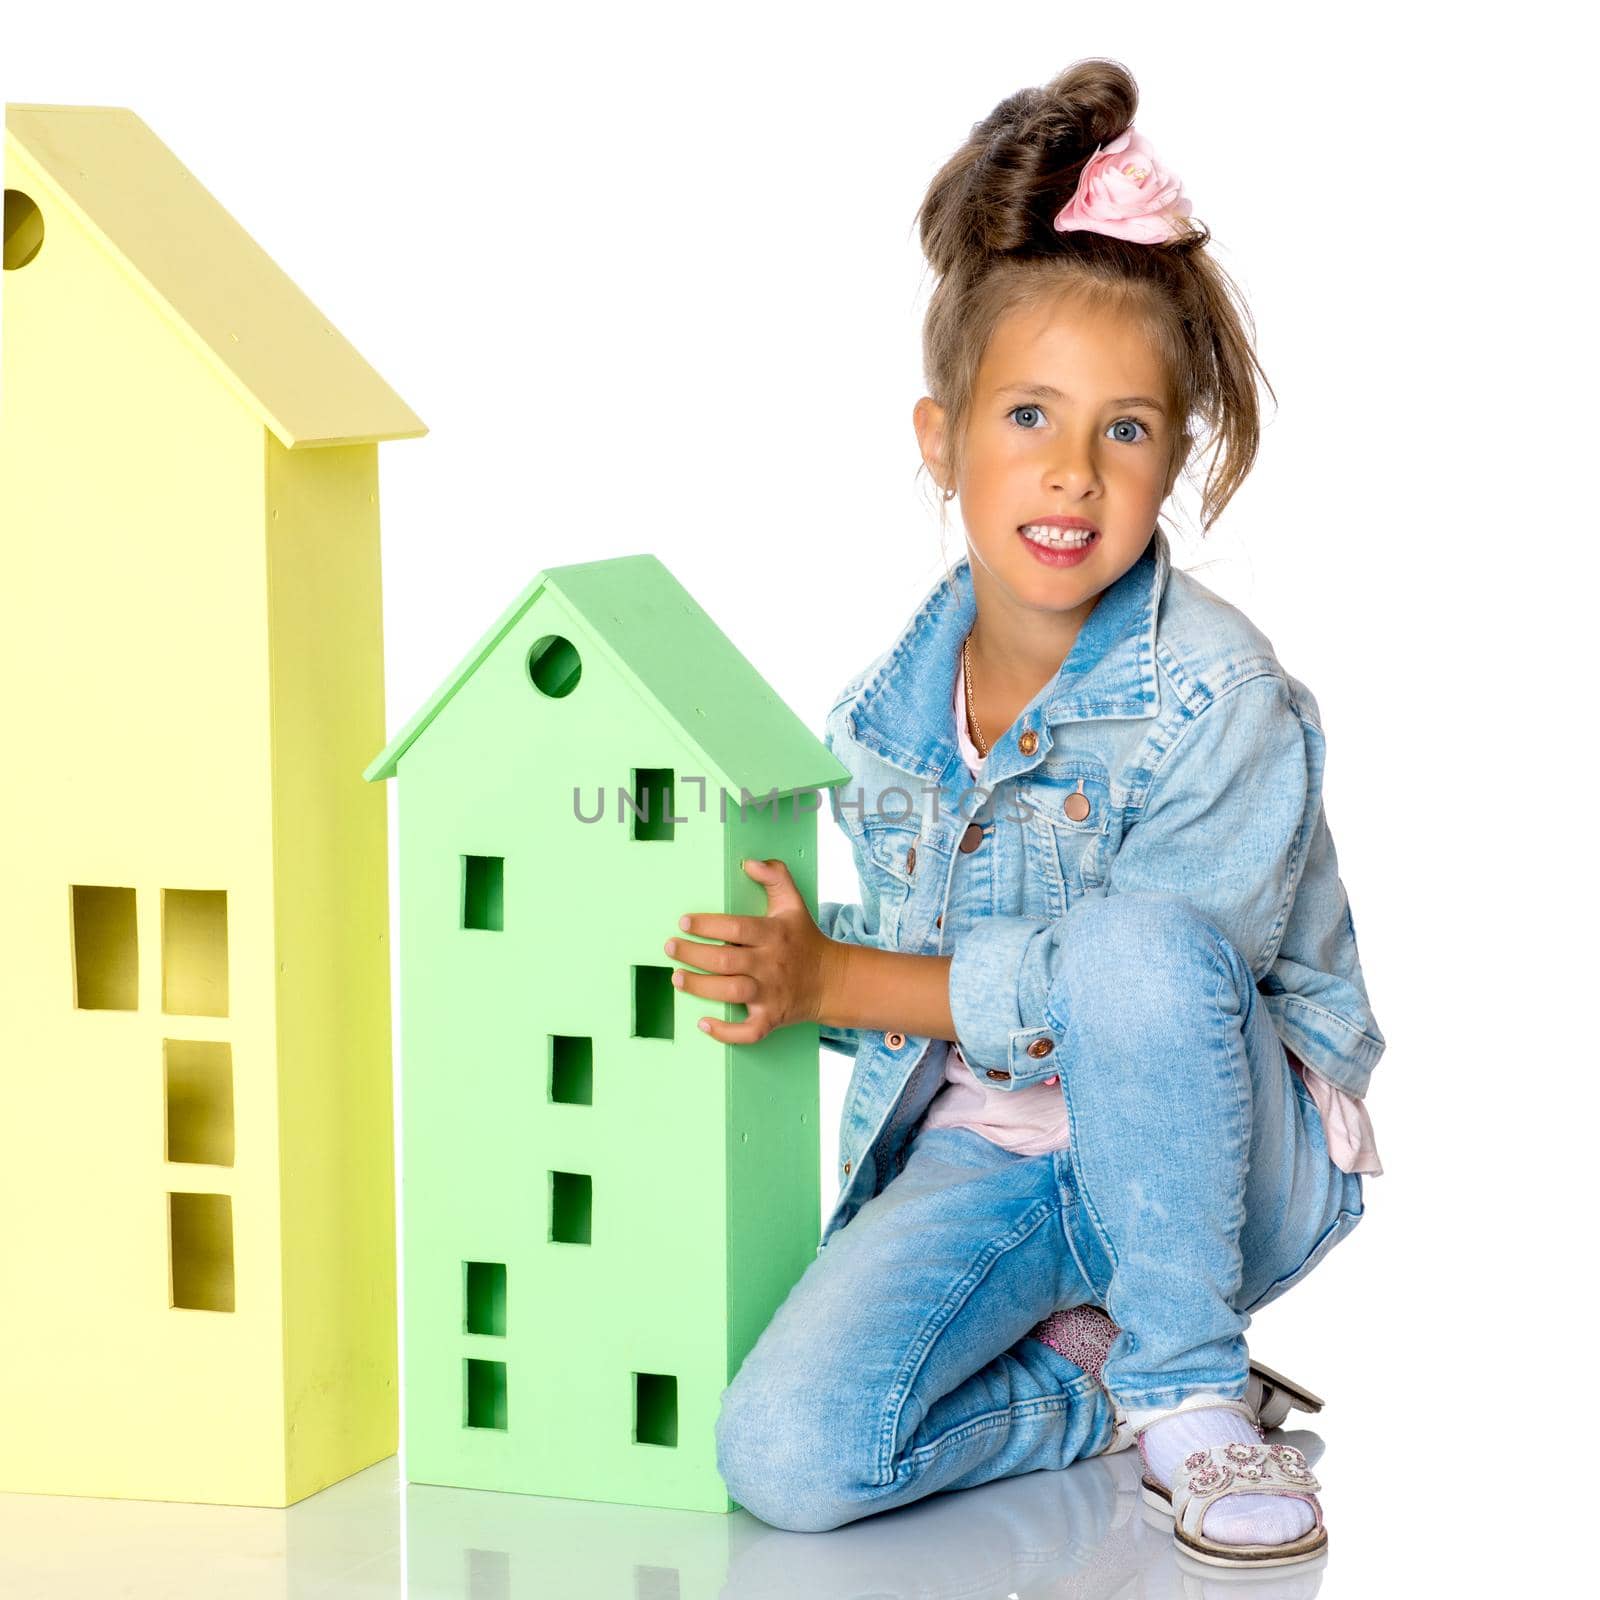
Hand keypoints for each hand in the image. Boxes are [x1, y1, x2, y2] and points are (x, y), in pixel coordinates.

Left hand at [665, 858, 840, 1044]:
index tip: (684, 921)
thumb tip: (749, 862)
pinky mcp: (771, 1018)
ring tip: (676, 978)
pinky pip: (748, 1031)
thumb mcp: (794, 903)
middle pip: (726, 960)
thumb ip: (775, 876)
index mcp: (773, 934)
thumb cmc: (804, 940)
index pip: (736, 927)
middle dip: (693, 954)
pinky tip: (703, 1024)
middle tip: (670, 947)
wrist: (832, 980)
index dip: (708, 924)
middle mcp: (771, 964)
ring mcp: (771, 993)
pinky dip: (726, 1032)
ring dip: (700, 987)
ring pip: (731, 992)